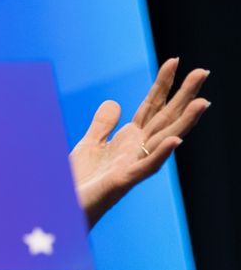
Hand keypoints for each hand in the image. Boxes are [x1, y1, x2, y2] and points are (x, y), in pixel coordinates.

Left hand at [70, 58, 209, 228]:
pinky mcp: (123, 181)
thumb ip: (103, 125)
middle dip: (184, 95)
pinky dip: (161, 153)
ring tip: (203, 102)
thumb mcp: (89, 145)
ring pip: (164, 139)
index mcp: (129, 140)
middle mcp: (137, 150)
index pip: (151, 106)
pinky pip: (146, 166)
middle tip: (203, 71)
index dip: (163, 84)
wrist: (65, 208)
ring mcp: (133, 165)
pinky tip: (175, 140)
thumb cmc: (80, 181)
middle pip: (165, 117)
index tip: (175, 60)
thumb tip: (116, 103)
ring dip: (184, 122)